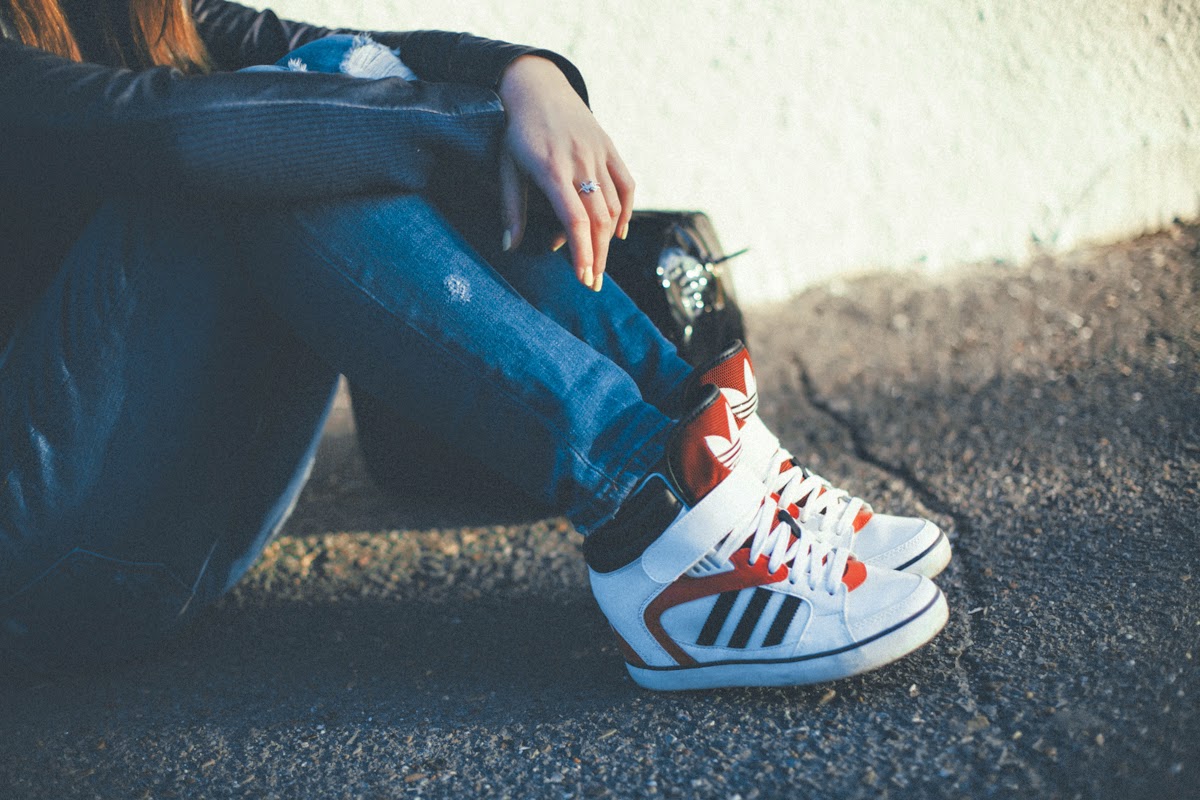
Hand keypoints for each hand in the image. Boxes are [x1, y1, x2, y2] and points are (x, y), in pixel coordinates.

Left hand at [497, 55, 634, 290]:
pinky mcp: (609, 147)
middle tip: (591, 282)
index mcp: (552, 169)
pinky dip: (626, 211)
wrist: (538, 87)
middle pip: (598, 219)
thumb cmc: (516, 131)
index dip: (581, 252)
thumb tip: (509, 247)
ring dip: (607, 240)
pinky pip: (626, 184)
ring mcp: (598, 153)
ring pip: (613, 206)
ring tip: (598, 264)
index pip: (574, 219)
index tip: (582, 277)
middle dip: (597, 255)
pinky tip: (618, 233)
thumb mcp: (507, 168)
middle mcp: (580, 162)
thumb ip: (511, 208)